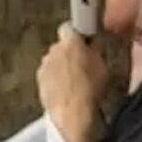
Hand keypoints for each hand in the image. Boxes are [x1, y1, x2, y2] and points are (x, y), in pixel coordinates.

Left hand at [38, 24, 117, 141]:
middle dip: (68, 53)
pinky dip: (54, 81)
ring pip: (53, 61)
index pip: (68, 28)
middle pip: (60, 46)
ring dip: (60, 68)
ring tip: (75, 84)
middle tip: (82, 66)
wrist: (72, 113)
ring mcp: (44, 65)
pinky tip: (66, 92)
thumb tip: (91, 45)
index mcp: (70, 41)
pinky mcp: (39, 81)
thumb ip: (93, 51)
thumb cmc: (91, 90)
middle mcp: (53, 49)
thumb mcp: (102, 67)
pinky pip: (48, 76)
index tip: (83, 43)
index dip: (76, 35)